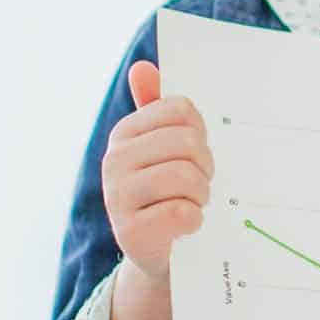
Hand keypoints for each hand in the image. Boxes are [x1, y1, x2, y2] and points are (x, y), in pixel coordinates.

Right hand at [102, 61, 213, 280]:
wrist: (161, 253)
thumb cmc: (169, 193)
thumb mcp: (163, 150)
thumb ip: (156, 108)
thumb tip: (142, 66)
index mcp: (125, 134)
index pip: (182, 111)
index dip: (201, 132)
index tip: (193, 153)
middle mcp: (114, 161)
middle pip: (189, 143)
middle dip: (206, 166)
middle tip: (198, 184)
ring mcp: (118, 197)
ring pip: (188, 177)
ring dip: (202, 195)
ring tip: (191, 204)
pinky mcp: (131, 232)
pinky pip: (183, 213)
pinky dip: (195, 221)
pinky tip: (185, 226)